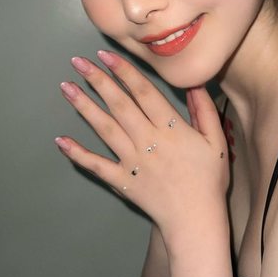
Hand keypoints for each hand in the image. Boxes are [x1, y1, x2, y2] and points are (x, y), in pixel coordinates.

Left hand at [55, 51, 229, 240]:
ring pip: (104, 129)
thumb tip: (194, 83)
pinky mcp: (122, 181)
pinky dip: (78, 154)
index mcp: (171, 129)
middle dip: (98, 80)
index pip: (144, 93)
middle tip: (78, 61)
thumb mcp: (216, 142)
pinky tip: (60, 141)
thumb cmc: (209, 180)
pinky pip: (96, 166)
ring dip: (84, 107)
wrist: (196, 220)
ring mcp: (132, 161)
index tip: (107, 55)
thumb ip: (204, 111)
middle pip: (120, 105)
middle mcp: (148, 140)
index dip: (125, 72)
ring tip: (66, 87)